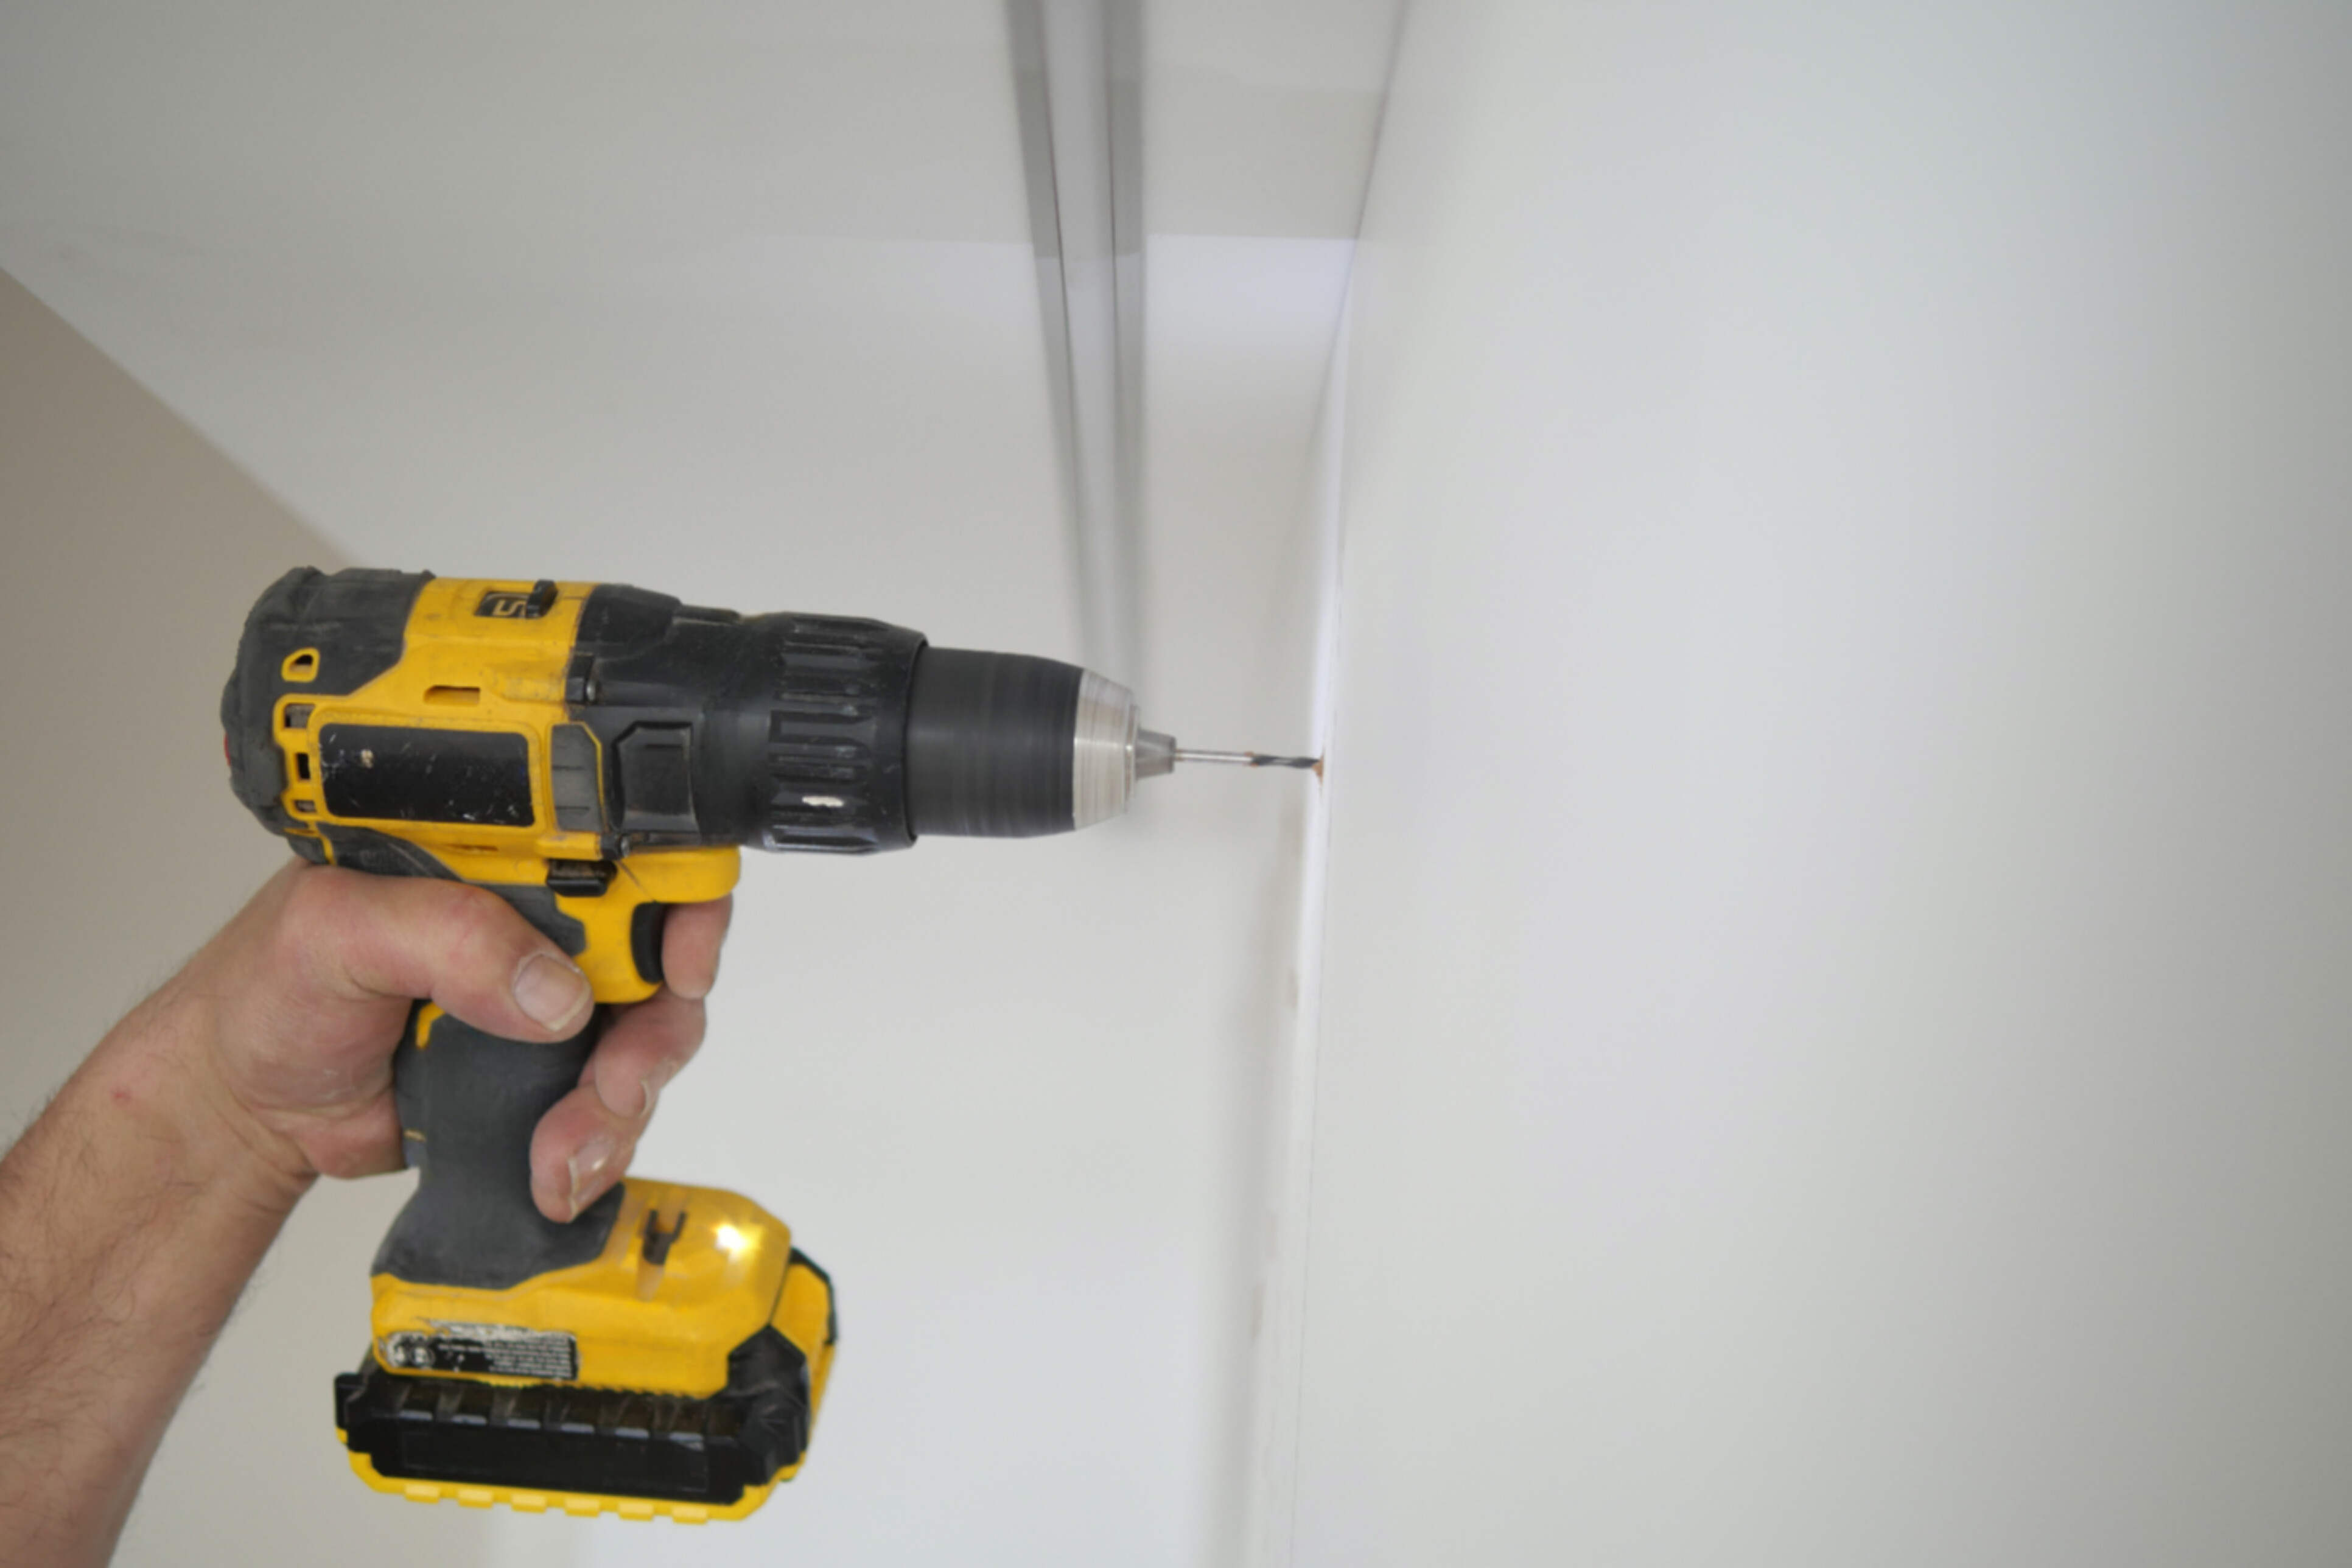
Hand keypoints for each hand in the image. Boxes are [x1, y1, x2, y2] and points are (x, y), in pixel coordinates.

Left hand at [163, 860, 729, 1220]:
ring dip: (623, 1103)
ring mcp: (549, 996)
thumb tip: (555, 988)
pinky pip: (614, 1103)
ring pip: (650, 1038)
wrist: (246, 1111)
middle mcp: (539, 918)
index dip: (680, 896)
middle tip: (617, 1082)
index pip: (625, 848)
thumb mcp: (336, 935)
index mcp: (499, 857)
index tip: (679, 964)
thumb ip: (445, 938)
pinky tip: (556, 1170)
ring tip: (565, 1148)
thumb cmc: (267, 996)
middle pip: (662, 954)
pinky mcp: (545, 1070)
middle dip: (656, 1029)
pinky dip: (601, 1143)